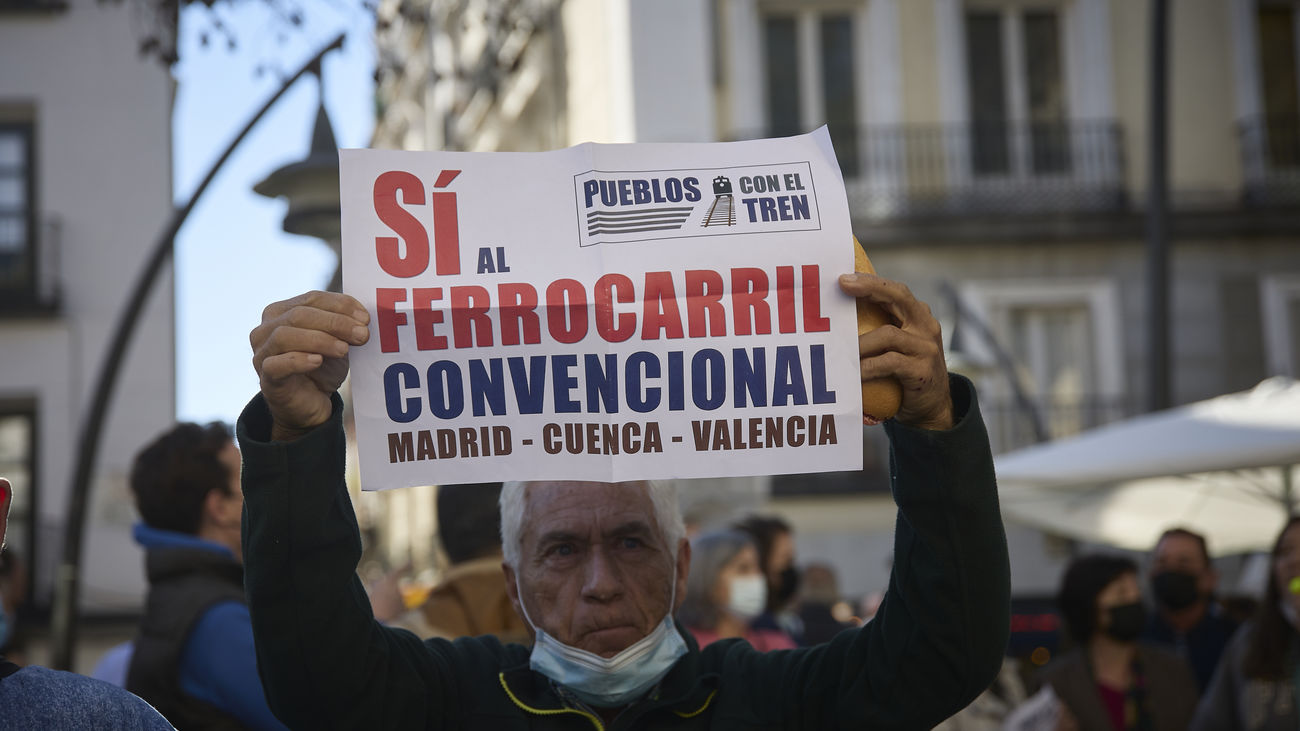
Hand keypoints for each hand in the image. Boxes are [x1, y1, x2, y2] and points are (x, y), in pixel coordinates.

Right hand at [250, 291, 369, 440]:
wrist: (312, 404)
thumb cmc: (322, 368)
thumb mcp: (336, 341)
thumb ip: (343, 326)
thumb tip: (362, 319)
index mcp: (282, 312)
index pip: (312, 298)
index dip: (340, 305)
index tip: (365, 318)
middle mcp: (266, 329)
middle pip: (299, 315)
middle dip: (335, 322)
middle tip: (362, 334)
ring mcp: (262, 353)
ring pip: (285, 336)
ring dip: (319, 340)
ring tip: (344, 349)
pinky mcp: (266, 378)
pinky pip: (276, 364)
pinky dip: (298, 360)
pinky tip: (317, 360)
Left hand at [837, 273, 951, 429]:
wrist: (932, 407)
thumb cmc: (903, 373)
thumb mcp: (896, 346)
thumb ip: (878, 329)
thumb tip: (837, 317)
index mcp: (918, 317)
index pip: (895, 291)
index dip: (871, 282)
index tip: (844, 277)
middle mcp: (925, 327)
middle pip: (899, 297)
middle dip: (870, 288)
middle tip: (844, 285)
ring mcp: (926, 348)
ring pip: (888, 334)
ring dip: (859, 342)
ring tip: (839, 349)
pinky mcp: (922, 370)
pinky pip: (889, 362)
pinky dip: (867, 366)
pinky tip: (853, 372)